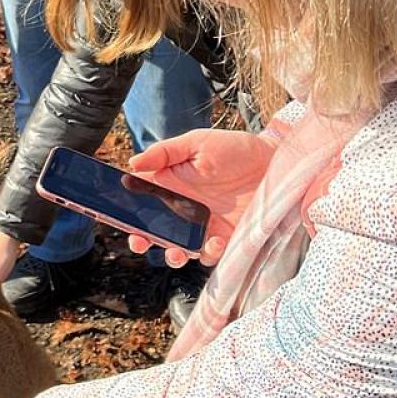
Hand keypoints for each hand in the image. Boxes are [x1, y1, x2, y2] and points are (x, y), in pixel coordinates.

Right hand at [126, 128, 276, 267]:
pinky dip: (207, 253)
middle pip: (153, 231)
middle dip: (141, 240)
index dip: (126, 212)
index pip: (140, 201)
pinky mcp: (224, 238)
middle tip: (139, 242)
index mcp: (169, 185)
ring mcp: (202, 226)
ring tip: (174, 252)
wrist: (276, 164)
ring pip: (177, 248)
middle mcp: (181, 209)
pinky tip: (214, 242)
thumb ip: (164, 152)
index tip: (119, 218)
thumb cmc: (236, 150)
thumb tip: (133, 163)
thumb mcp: (198, 142)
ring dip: (171, 254)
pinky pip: (208, 254)